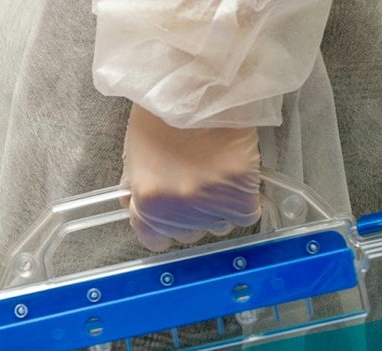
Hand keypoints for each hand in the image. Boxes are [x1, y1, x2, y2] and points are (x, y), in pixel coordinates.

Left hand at [121, 104, 261, 251]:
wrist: (202, 80)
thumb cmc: (163, 109)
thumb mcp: (135, 152)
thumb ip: (137, 187)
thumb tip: (138, 208)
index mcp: (148, 201)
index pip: (155, 240)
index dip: (163, 227)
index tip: (170, 216)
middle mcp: (179, 210)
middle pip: (189, 234)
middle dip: (191, 217)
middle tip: (196, 185)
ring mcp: (212, 203)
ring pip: (218, 226)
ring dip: (218, 209)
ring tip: (216, 175)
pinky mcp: (242, 192)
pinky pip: (246, 214)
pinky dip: (244, 201)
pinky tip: (237, 179)